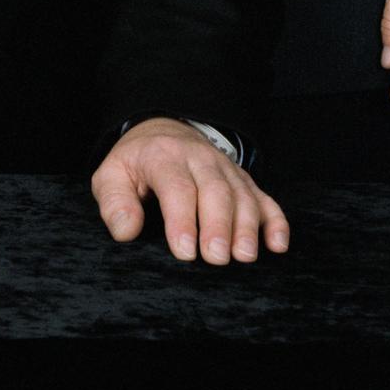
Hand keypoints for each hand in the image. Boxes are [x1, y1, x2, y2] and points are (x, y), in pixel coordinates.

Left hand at [91, 117, 288, 261]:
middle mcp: (199, 159)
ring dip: (247, 226)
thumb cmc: (137, 165)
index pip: (176, 186)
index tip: (185, 251)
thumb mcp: (112, 175)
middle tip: (217, 258)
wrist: (164, 131)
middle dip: (218, 225)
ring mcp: (226, 169)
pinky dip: (276, 221)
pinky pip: (266, 198)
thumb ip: (114, 202)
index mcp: (163, 156)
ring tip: (244, 256)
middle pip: (215, 190)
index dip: (182, 219)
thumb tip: (127, 231)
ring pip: (243, 194)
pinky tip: (277, 244)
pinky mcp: (244, 181)